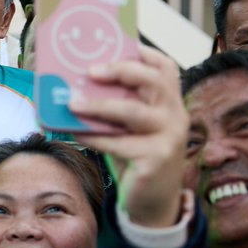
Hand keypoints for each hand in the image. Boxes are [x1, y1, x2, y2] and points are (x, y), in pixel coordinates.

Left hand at [70, 46, 189, 227]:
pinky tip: (76, 133)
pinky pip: (118, 143)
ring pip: (132, 112)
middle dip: (120, 70)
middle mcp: (175, 114)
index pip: (165, 67)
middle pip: (153, 81)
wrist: (154, 202)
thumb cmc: (136, 155)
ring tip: (72, 103)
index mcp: (170, 100)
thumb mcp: (131, 127)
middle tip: (90, 70)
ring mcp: (168, 136)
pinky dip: (94, 137)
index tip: (116, 45)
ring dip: (98, 105)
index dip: (143, 53)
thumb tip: (77, 83)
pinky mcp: (156, 158)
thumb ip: (119, 105)